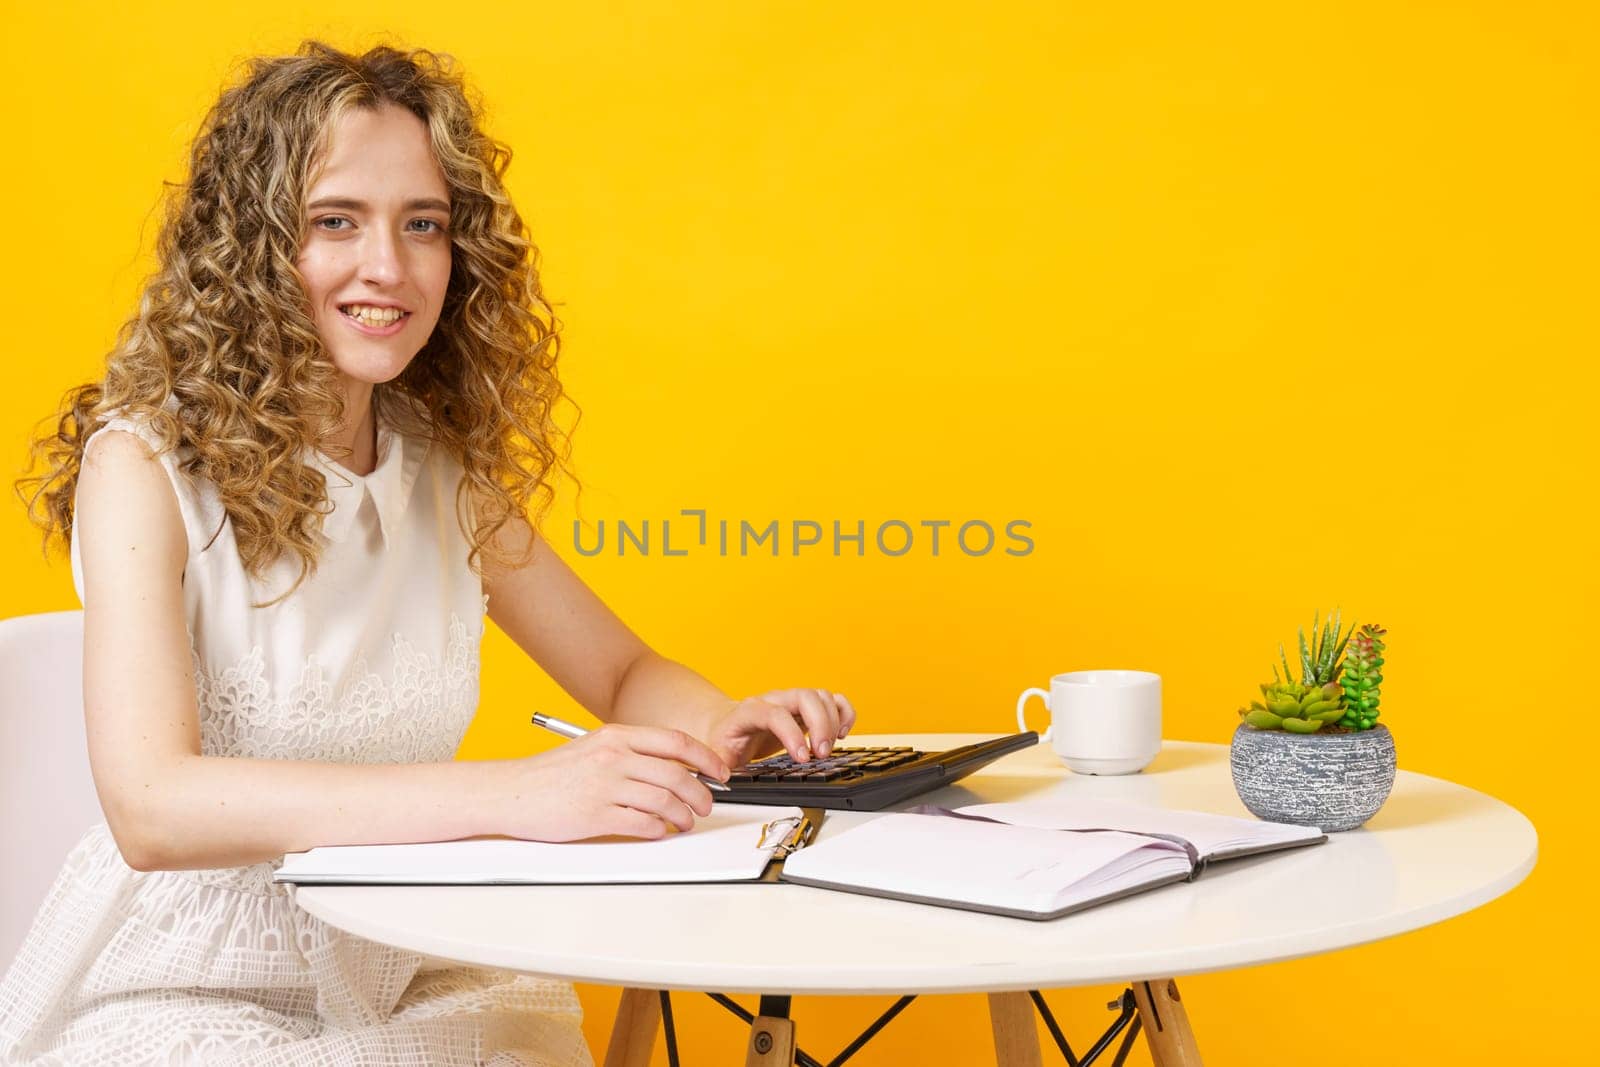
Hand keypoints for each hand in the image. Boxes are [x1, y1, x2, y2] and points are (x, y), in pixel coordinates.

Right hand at [495, 723, 730, 840]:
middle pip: (676, 773)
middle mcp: (613, 757)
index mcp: (616, 736)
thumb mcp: (593, 748)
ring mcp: (604, 786)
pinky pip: (642, 823)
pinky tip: (659, 831)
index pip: (675, 741)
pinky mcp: (595, 815)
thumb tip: (674, 768)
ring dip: (682, 816)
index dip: (705, 758)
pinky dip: (658, 829)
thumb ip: (630, 753)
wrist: (511, 792)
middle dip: (700, 793)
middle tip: (705, 805)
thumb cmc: (551, 774)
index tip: (719, 772)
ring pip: (664, 800)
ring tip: (684, 822)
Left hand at [706, 688, 857, 767]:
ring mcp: (791, 701)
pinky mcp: (805, 708)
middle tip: (822, 755)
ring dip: (833, 720)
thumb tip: (723, 784)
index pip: (775, 714)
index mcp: (749, 711)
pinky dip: (843, 713)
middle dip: (820, 725)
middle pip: (804, 697)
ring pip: (821, 696)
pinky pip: (832, 699)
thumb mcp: (715, 758)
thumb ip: (718, 771)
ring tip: (829, 749)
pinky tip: (842, 733)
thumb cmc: (722, 742)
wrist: (723, 725)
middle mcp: (773, 700)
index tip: (803, 758)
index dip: (792, 734)